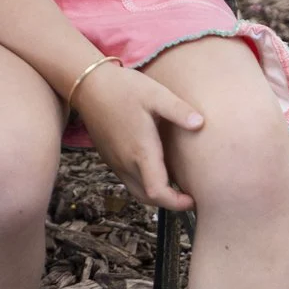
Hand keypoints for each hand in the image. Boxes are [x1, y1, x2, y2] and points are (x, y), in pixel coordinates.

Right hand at [69, 61, 203, 211]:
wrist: (88, 85)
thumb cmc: (123, 88)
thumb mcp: (155, 94)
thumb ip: (178, 110)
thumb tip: (200, 123)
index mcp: (140, 151)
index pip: (157, 192)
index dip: (176, 203)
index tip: (193, 199)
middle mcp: (126, 162)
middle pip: (148, 197)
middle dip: (169, 202)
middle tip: (188, 195)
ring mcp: (115, 161)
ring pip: (137, 191)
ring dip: (156, 194)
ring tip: (174, 185)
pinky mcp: (109, 157)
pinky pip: (128, 180)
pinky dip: (144, 184)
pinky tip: (155, 168)